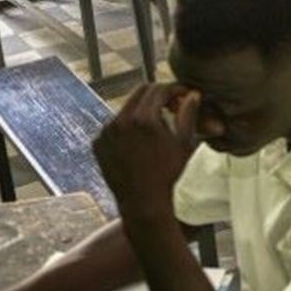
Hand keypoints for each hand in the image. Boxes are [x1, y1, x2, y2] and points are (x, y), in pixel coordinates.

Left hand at [94, 84, 200, 221]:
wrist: (143, 202)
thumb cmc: (169, 174)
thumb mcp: (184, 142)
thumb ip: (187, 114)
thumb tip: (193, 94)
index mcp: (144, 119)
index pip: (159, 88)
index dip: (175, 88)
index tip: (184, 94)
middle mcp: (120, 121)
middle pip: (140, 92)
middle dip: (158, 94)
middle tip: (172, 104)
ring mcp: (106, 132)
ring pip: (127, 107)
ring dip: (143, 109)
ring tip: (158, 124)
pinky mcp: (98, 142)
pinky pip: (114, 124)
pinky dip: (128, 125)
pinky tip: (141, 139)